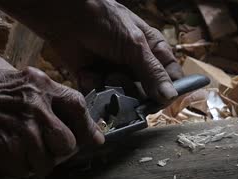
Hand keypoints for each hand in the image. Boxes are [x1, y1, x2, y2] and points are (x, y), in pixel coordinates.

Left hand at [0, 0, 183, 102]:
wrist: (66, 17)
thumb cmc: (105, 22)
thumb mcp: (134, 45)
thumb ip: (153, 72)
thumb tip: (171, 97)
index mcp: (155, 53)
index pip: (171, 80)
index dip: (167, 93)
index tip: (158, 101)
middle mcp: (138, 67)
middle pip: (147, 95)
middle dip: (134, 93)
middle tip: (120, 80)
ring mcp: (117, 76)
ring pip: (124, 100)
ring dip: (112, 88)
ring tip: (103, 74)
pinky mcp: (97, 83)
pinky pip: (101, 98)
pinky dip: (93, 87)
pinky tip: (87, 72)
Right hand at [0, 67, 103, 178]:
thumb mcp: (18, 82)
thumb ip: (45, 99)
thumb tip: (71, 120)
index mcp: (41, 86)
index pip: (78, 106)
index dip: (88, 127)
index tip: (95, 140)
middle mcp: (38, 107)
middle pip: (69, 141)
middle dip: (61, 150)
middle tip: (47, 149)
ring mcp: (26, 131)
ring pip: (50, 161)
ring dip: (39, 162)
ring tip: (21, 151)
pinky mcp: (12, 151)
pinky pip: (29, 170)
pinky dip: (21, 168)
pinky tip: (6, 154)